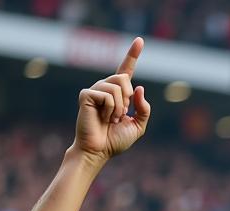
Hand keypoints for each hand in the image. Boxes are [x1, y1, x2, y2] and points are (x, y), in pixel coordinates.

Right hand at [73, 38, 150, 162]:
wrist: (99, 151)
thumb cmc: (115, 140)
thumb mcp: (137, 126)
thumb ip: (143, 109)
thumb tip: (139, 87)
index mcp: (118, 93)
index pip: (126, 71)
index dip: (133, 55)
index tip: (140, 40)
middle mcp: (105, 87)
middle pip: (124, 78)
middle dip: (128, 100)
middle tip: (119, 116)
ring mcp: (94, 90)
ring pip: (117, 87)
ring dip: (120, 108)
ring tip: (110, 119)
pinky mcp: (86, 94)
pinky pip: (108, 95)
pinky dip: (111, 110)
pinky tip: (103, 118)